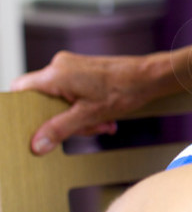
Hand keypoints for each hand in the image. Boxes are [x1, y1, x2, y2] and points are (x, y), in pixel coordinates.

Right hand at [11, 51, 158, 153]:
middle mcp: (60, 67)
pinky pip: (74, 93)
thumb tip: (37, 145)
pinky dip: (86, 109)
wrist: (151, 76)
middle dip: (65, 120)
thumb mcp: (89, 115)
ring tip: (103, 123)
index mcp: (55, 75)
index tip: (35, 125)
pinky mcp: (84, 71)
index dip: (24, 109)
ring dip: (80, 117)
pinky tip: (105, 117)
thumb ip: (60, 129)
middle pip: (44, 100)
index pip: (20, 89)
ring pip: (62, 100)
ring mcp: (72, 67)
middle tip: (88, 128)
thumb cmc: (124, 90)